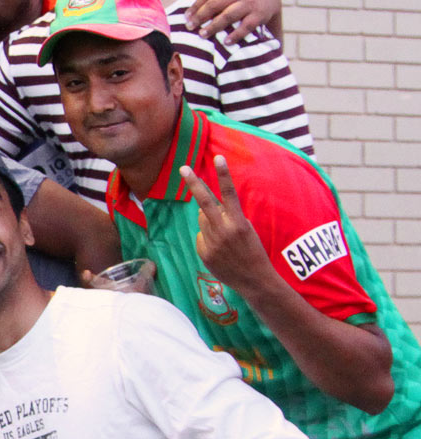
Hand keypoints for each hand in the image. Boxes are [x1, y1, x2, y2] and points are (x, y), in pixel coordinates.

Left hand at [180, 155, 274, 292]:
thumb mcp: (247, 230)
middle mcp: (224, 230)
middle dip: (193, 183)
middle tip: (183, 168)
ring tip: (225, 236)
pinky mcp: (204, 253)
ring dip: (209, 221)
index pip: (229, 193)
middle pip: (204, 202)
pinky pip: (201, 237)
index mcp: (238, 222)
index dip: (224, 174)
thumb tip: (203, 208)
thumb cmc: (253, 251)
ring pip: (202, 220)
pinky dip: (208, 239)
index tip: (219, 157)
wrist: (255, 281)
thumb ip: (226, 217)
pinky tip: (221, 250)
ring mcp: (212, 242)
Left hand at [188, 0, 281, 43]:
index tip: (185, 17)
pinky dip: (236, 35)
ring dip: (214, 26)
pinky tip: (226, 42)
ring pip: (228, 15)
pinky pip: (246, 26)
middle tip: (189, 27)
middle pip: (215, 4)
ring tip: (202, 34)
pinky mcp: (259, 14)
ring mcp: (249, 2)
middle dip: (200, 16)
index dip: (195, 7)